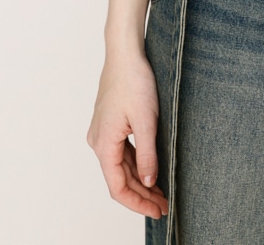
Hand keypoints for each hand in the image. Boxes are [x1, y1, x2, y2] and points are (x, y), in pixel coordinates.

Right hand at [87, 50, 168, 219]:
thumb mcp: (146, 120)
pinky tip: (150, 169)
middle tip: (165, 205)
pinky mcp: (110, 124)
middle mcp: (98, 142)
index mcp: (103, 144)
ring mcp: (103, 133)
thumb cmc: (134, 80)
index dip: (137, 203)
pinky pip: (121, 152)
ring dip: (139, 181)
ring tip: (161, 192)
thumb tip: (149, 182)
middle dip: (142, 194)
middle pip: (119, 179)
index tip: (157, 210)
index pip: (118, 187)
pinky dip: (135, 164)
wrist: (125, 53)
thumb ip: (147, 154)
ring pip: (120, 166)